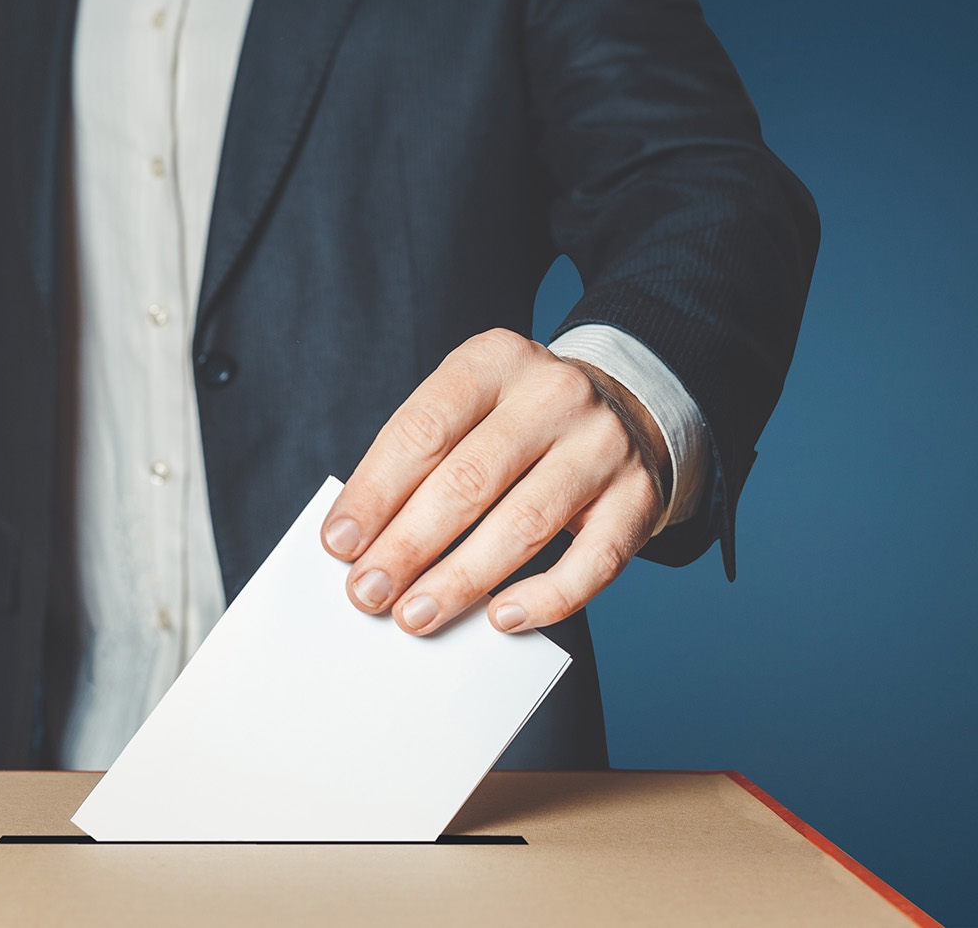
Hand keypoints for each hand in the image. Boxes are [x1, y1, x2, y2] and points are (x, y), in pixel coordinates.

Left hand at [320, 328, 669, 634]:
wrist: (625, 411)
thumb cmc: (519, 423)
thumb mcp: (469, 409)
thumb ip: (421, 460)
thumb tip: (363, 543)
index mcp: (496, 360)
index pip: (425, 429)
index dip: (375, 492)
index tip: (339, 544)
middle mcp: (555, 395)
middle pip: (470, 479)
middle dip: (409, 545)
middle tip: (368, 593)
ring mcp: (603, 446)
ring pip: (525, 523)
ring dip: (461, 579)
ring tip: (416, 614)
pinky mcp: (638, 499)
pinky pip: (592, 562)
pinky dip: (545, 599)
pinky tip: (503, 618)